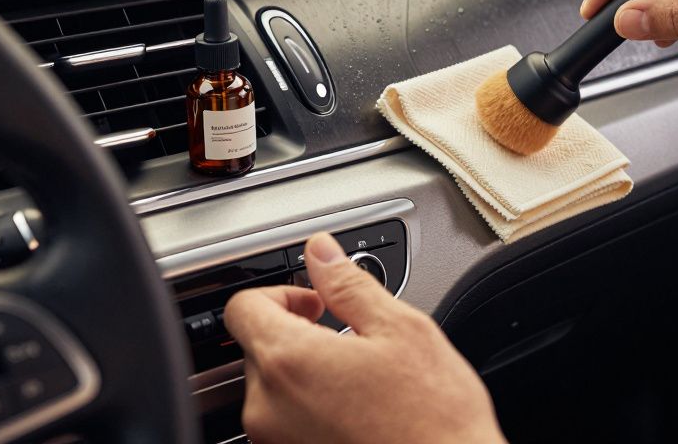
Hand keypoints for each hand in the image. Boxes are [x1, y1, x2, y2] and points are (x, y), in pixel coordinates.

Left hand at [224, 233, 505, 443]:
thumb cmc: (434, 419)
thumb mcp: (400, 330)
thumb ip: (348, 284)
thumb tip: (321, 252)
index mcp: (289, 362)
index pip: (243, 307)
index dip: (281, 294)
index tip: (315, 303)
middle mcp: (268, 410)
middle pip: (259, 349)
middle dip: (299, 336)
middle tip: (351, 341)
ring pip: (275, 390)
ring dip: (309, 376)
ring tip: (362, 382)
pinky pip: (289, 425)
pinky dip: (314, 412)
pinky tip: (360, 412)